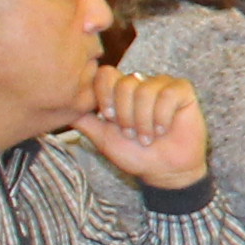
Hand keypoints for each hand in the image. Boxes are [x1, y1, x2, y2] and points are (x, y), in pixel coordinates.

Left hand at [69, 67, 212, 185]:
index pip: (105, 74)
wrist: (164, 171)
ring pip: (145, 90)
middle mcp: (141, 83)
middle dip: (126, 115)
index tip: (110, 118)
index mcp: (120, 91)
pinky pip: (168, 94)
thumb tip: (61, 108)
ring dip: (145, 121)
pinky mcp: (183, 91)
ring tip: (149, 137)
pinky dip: (163, 117)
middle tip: (132, 134)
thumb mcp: (103, 138)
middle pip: (125, 83)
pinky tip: (164, 129)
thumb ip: (85, 121)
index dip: (105, 95)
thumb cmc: (135, 155)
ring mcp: (162, 85)